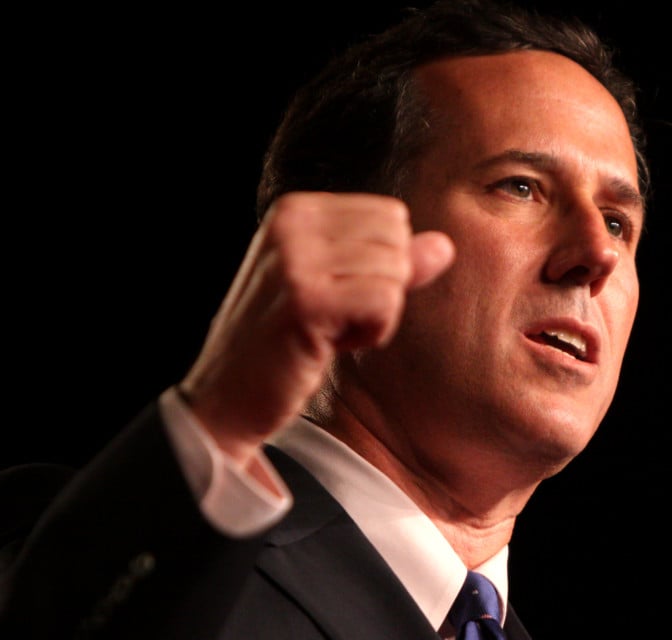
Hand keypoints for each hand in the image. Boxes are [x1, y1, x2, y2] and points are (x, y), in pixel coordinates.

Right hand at [179, 191, 454, 466]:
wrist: (227, 398)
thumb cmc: (283, 343)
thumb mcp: (336, 289)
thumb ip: (392, 264)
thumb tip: (444, 245)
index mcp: (296, 209)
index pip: (392, 217)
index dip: (380, 267)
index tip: (334, 296)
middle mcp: (292, 223)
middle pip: (397, 241)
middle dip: (381, 289)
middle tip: (333, 317)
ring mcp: (295, 259)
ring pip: (395, 274)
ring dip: (374, 317)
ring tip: (326, 332)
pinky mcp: (306, 299)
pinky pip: (385, 302)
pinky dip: (370, 333)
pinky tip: (329, 345)